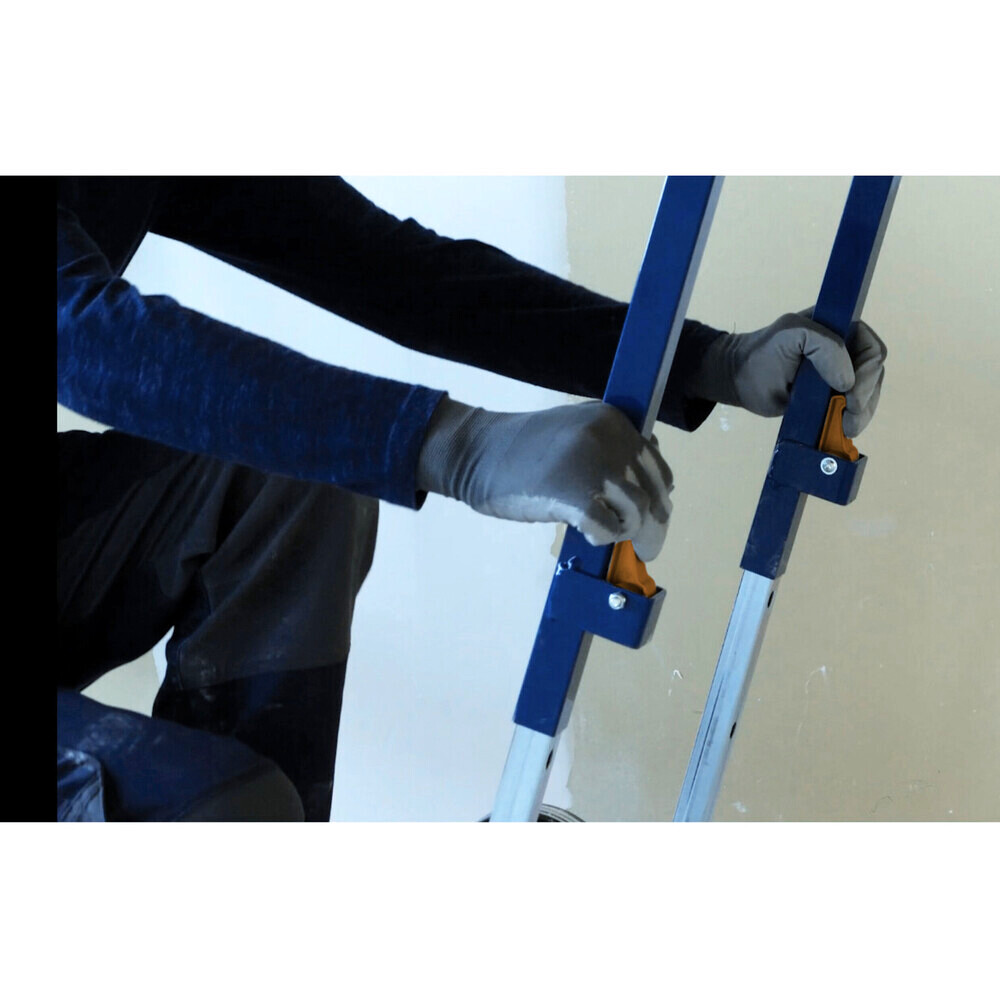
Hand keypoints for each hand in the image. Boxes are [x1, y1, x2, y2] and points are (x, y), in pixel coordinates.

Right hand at [417, 398, 672, 560]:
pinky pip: (608, 527)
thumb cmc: (522, 449)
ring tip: (607, 535)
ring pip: (638, 510)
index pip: (655, 464)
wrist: (475, 452)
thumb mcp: (575, 431)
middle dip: (654, 524)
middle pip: (653, 490)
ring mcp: (592, 464)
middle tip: (647, 547)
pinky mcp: (573, 494)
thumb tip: (651, 481)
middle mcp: (608, 436)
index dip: (658, 495)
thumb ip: (611, 448)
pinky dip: (602, 537)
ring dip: (626, 531)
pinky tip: (586, 535)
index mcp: (612, 419)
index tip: (652, 517)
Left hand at [690, 311, 886, 436]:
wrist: (738, 380)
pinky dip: (852, 422)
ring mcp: (839, 377)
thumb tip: (847, 381)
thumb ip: (824, 346)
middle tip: (849, 417)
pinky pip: (853, 412)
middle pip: (873, 376)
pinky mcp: (830, 400)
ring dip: (861, 414)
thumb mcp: (791, 334)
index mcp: (840, 330)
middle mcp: (845, 353)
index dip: (867, 372)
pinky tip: (841, 430)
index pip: (871, 348)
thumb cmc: (761, 353)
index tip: (849, 392)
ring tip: (844, 427)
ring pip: (867, 397)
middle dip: (865, 398)